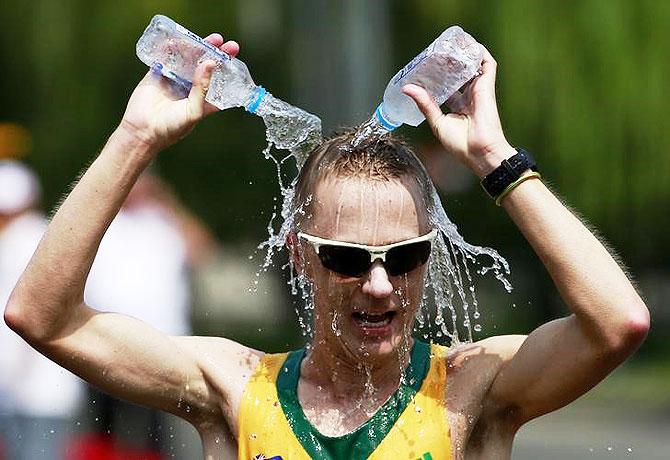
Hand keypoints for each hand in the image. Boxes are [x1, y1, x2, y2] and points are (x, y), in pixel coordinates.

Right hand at [119, 34, 239, 151]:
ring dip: (200, 48)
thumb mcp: (194, 111)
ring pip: (189, 59)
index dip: (228, 70)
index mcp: (202, 100)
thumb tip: (209, 63)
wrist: (143, 131)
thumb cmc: (171, 128)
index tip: (235, 58)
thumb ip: (202, 88)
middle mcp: (190, 88)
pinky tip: (183, 38)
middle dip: (217, 55)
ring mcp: (175, 80)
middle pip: (206, 67)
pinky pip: (167, 57)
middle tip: (227, 44)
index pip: (219, 82)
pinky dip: (174, 47)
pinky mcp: (159, 74)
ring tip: (213, 39)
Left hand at [403, 46, 515, 177]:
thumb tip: (407, 88)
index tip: (426, 69)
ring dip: (464, 55)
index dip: (439, 77)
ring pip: (472, 66)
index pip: (448, 87)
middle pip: (459, 74)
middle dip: (449, 63)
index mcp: (458, 107)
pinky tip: (469, 44)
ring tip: (451, 45)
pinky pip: (487, 64)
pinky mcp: (487, 87)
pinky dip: (480, 53)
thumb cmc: (461, 145)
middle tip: (436, 54)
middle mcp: (469, 97)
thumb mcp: (437, 122)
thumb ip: (425, 104)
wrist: (479, 152)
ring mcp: (479, 91)